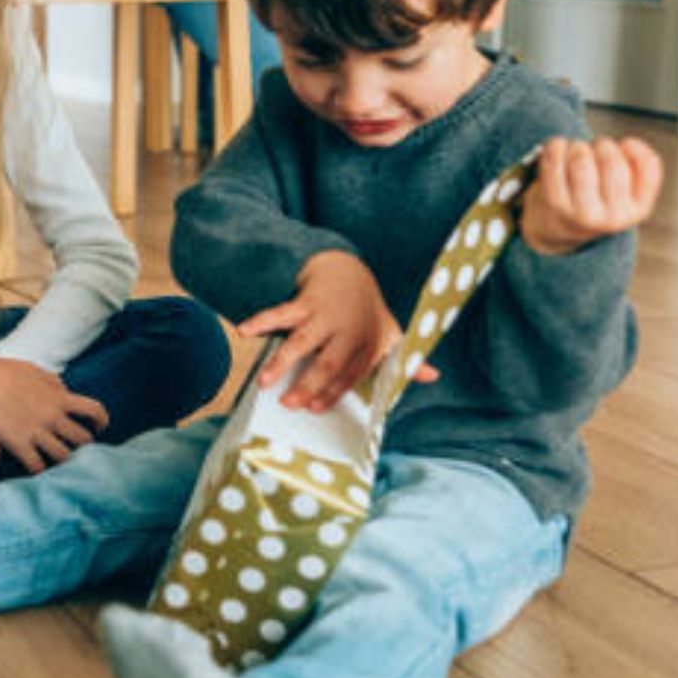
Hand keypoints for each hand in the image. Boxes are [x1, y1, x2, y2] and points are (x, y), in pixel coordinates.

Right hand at [0, 346, 108, 473]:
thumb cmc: (1, 371)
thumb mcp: (33, 370)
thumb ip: (52, 380)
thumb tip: (64, 388)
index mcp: (58, 397)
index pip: (93, 410)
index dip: (101, 420)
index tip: (100, 427)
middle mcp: (52, 416)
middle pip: (83, 438)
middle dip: (85, 445)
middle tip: (80, 449)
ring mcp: (36, 432)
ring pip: (64, 456)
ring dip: (65, 460)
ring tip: (61, 462)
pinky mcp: (19, 444)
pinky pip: (37, 466)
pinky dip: (41, 470)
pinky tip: (38, 470)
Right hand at [236, 251, 438, 411]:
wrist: (347, 268)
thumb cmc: (366, 311)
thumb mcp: (390, 332)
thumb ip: (406, 359)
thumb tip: (433, 376)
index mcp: (367, 344)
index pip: (350, 375)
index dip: (333, 393)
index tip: (314, 409)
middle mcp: (347, 331)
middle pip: (328, 363)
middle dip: (308, 385)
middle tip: (289, 405)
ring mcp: (325, 315)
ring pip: (302, 341)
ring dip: (282, 362)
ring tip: (263, 382)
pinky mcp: (305, 300)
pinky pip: (280, 312)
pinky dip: (261, 321)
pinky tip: (244, 331)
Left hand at [520, 137, 663, 256]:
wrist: (558, 228)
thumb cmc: (598, 198)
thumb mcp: (628, 191)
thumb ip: (638, 167)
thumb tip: (630, 145)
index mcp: (638, 210)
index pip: (647, 165)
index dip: (634, 147)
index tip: (624, 145)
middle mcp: (613, 216)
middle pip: (611, 160)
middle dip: (602, 144)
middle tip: (595, 148)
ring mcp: (582, 212)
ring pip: (581, 159)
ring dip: (577, 145)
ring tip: (575, 150)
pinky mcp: (555, 203)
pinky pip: (555, 159)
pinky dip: (557, 146)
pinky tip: (558, 149)